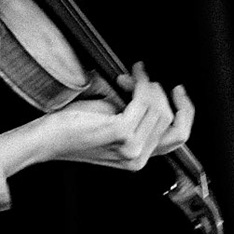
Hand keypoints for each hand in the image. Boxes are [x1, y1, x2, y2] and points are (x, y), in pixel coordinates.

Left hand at [13, 63, 193, 171]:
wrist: (48, 139)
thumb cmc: (74, 128)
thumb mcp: (112, 121)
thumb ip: (136, 115)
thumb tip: (148, 87)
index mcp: (139, 157)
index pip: (179, 136)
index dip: (185, 111)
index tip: (177, 91)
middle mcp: (138, 158)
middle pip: (169, 117)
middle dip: (156, 90)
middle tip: (137, 76)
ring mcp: (130, 147)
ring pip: (158, 108)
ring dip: (146, 85)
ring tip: (129, 76)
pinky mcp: (119, 132)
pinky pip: (142, 103)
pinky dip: (139, 85)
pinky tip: (127, 78)